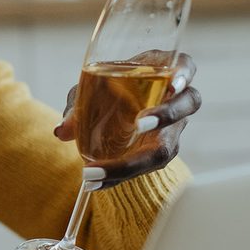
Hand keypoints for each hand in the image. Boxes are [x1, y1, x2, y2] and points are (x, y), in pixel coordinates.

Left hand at [54, 53, 200, 189]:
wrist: (112, 111)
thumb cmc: (107, 90)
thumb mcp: (89, 91)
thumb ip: (79, 104)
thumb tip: (62, 130)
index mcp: (161, 72)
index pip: (185, 66)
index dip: (183, 74)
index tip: (172, 84)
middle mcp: (175, 100)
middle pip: (188, 104)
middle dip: (167, 115)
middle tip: (141, 124)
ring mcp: (172, 129)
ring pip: (168, 146)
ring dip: (136, 161)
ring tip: (100, 172)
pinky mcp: (160, 151)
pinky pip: (145, 167)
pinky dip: (118, 176)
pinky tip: (96, 183)